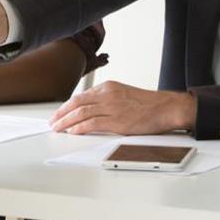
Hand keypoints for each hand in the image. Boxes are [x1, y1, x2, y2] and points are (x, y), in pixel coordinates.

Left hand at [48, 81, 197, 134]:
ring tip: (58, 128)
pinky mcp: (117, 121)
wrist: (166, 108)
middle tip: (53, 121)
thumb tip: (92, 111)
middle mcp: (108, 95)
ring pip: (81, 113)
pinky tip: (72, 132)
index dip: (67, 106)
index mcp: (109, 87)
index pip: (81, 96)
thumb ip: (108, 100)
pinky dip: (79, 128)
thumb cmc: (149, 104)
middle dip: (62, 113)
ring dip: (66, 122)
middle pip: (77, 103)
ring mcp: (112, 107)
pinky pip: (92, 124)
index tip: (59, 113)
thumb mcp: (124, 95)